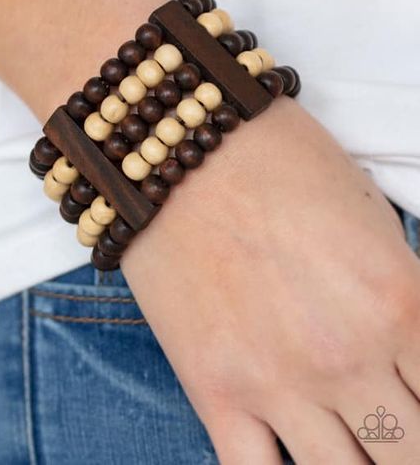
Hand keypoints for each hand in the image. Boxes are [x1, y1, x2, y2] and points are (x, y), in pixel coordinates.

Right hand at [121, 96, 419, 462]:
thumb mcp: (374, 220)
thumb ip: (406, 303)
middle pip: (410, 452)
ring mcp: (278, 381)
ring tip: (351, 440)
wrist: (182, 146)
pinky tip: (290, 452)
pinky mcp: (214, 389)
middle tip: (391, 425)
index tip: (413, 394)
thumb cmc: (282, 162)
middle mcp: (347, 355)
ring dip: (357, 461)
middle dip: (407, 444)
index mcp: (400, 302)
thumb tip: (411, 355)